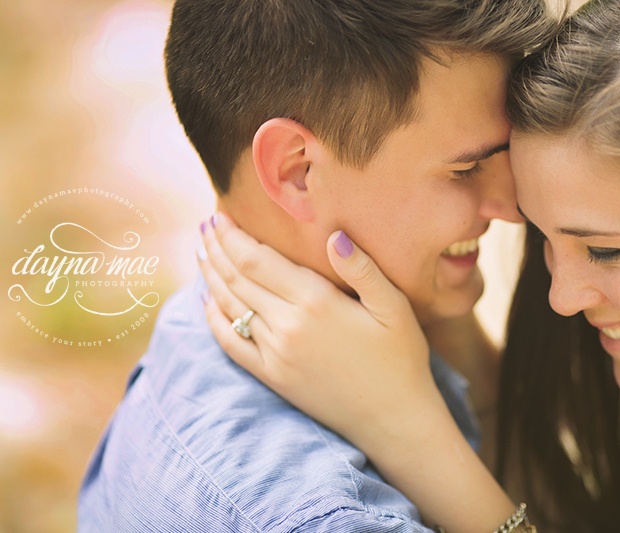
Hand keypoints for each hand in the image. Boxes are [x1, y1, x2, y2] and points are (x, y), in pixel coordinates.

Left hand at [197, 212, 439, 446]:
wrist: (394, 420)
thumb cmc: (400, 359)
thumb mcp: (394, 307)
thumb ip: (363, 269)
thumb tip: (333, 235)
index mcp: (316, 303)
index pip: (256, 260)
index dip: (233, 235)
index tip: (219, 215)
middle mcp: (287, 327)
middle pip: (236, 278)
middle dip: (217, 248)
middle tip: (204, 225)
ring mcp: (275, 355)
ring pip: (230, 307)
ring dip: (211, 276)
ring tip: (202, 251)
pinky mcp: (272, 377)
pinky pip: (231, 344)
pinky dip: (214, 319)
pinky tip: (208, 301)